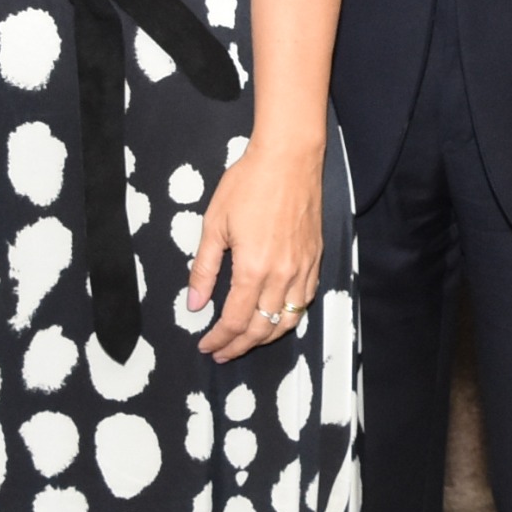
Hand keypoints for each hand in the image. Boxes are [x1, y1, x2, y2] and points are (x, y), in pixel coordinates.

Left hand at [191, 132, 324, 360]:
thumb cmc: (247, 184)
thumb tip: (195, 304)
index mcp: (253, 268)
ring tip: (247, 342)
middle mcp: (282, 275)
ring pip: (288, 320)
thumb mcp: (214, 225)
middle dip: (239, 346)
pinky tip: (277, 317)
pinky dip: (290, 316)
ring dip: (266, 338)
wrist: (289, 158)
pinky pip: (306, 299)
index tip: (206, 346)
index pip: (235, 320)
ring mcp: (303, 268)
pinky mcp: (316, 259)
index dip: (219, 339)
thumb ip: (204, 269)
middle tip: (222, 352)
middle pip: (262, 328)